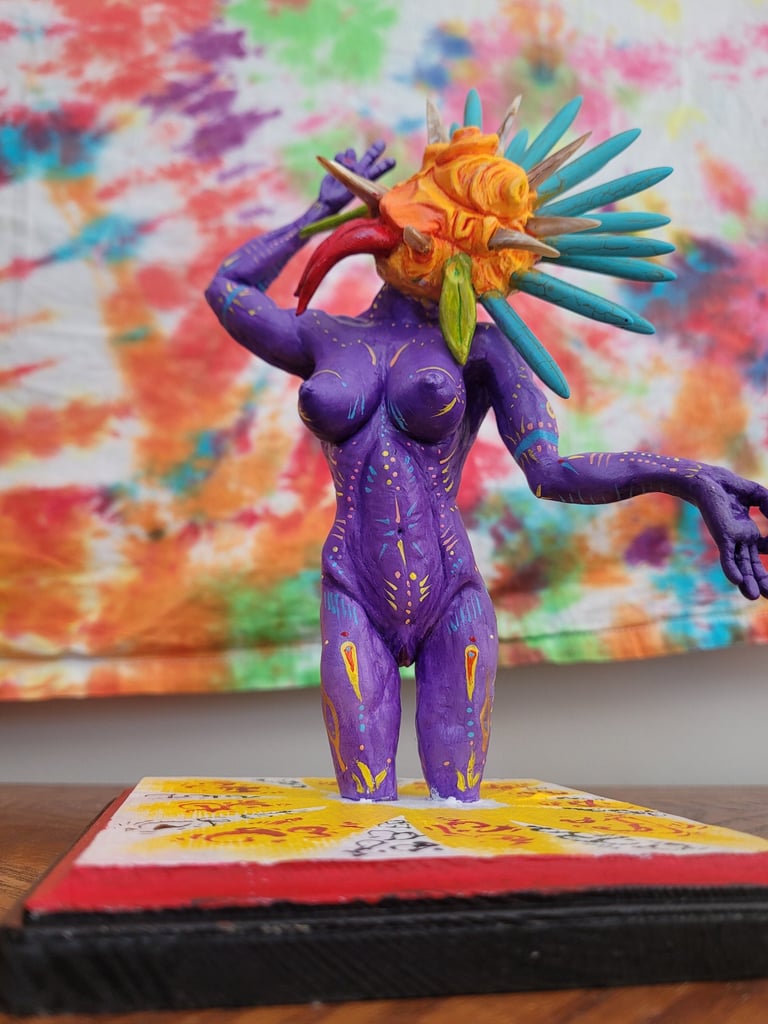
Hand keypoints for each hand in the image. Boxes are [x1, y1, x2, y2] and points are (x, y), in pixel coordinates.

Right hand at [317, 141, 394, 212]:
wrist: (329, 200)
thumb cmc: (342, 200)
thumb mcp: (353, 191)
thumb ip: (359, 180)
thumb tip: (355, 167)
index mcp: (366, 179)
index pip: (378, 170)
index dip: (385, 165)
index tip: (393, 161)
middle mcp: (360, 170)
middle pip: (370, 156)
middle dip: (375, 150)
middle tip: (382, 144)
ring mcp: (349, 166)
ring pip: (351, 152)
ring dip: (350, 155)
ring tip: (347, 164)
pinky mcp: (339, 164)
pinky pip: (340, 155)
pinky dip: (338, 158)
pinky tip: (336, 165)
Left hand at [692, 466, 767, 599]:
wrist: (706, 480)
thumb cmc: (727, 486)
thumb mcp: (757, 495)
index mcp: (748, 532)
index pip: (764, 550)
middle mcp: (740, 539)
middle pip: (752, 565)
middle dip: (761, 580)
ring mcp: (731, 539)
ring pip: (741, 565)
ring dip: (748, 582)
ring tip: (754, 597)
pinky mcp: (722, 536)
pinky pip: (728, 556)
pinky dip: (731, 569)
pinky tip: (737, 582)